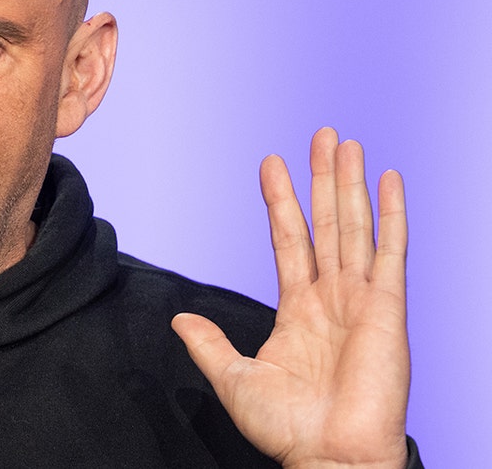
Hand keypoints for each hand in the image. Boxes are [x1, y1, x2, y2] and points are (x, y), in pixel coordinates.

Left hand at [172, 128, 408, 467]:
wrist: (327, 457)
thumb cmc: (288, 427)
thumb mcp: (234, 378)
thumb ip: (208, 344)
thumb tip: (179, 320)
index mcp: (298, 310)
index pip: (288, 240)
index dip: (280, 202)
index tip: (271, 163)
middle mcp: (331, 297)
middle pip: (326, 223)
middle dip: (321, 179)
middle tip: (321, 134)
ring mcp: (361, 299)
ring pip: (355, 227)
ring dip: (350, 184)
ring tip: (345, 142)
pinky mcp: (388, 308)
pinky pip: (391, 252)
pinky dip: (392, 214)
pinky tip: (389, 180)